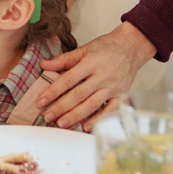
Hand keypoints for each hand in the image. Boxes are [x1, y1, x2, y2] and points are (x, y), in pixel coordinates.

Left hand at [37, 22, 155, 129]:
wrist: (131, 47)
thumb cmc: (107, 47)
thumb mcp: (85, 48)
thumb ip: (64, 59)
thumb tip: (43, 65)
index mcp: (91, 62)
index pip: (69, 79)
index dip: (54, 91)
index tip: (41, 100)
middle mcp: (102, 76)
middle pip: (78, 94)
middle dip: (61, 107)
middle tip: (47, 116)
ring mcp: (112, 87)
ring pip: (91, 104)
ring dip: (75, 115)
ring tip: (61, 123)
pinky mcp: (121, 95)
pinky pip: (109, 110)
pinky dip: (98, 119)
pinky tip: (86, 126)